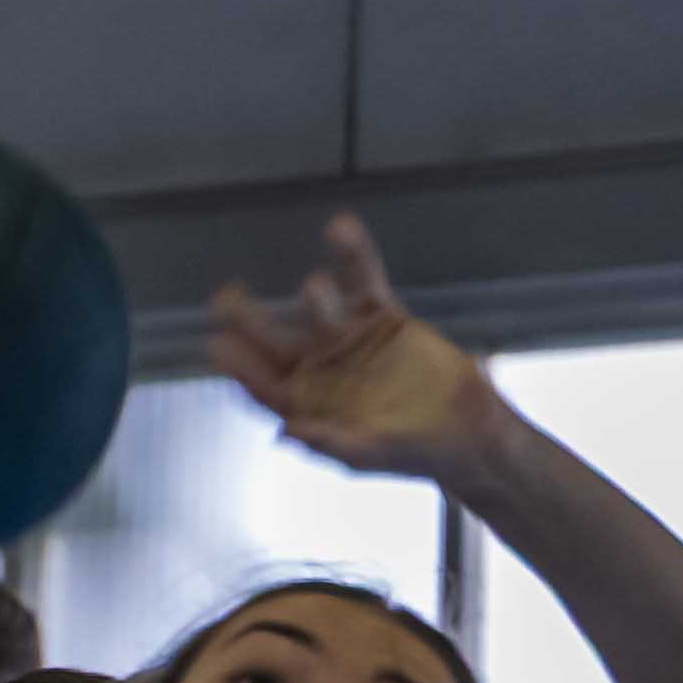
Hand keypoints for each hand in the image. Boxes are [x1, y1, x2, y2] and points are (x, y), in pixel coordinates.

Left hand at [206, 211, 505, 484]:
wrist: (465, 431)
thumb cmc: (412, 452)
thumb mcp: (369, 454)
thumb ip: (328, 442)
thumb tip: (284, 432)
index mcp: (306, 403)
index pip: (264, 383)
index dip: (241, 367)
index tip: (217, 344)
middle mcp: (319, 367)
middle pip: (277, 340)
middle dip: (252, 321)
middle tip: (224, 298)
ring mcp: (348, 337)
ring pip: (320, 308)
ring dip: (315, 298)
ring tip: (313, 287)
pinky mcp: (382, 315)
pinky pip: (364, 280)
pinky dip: (354, 255)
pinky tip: (341, 228)